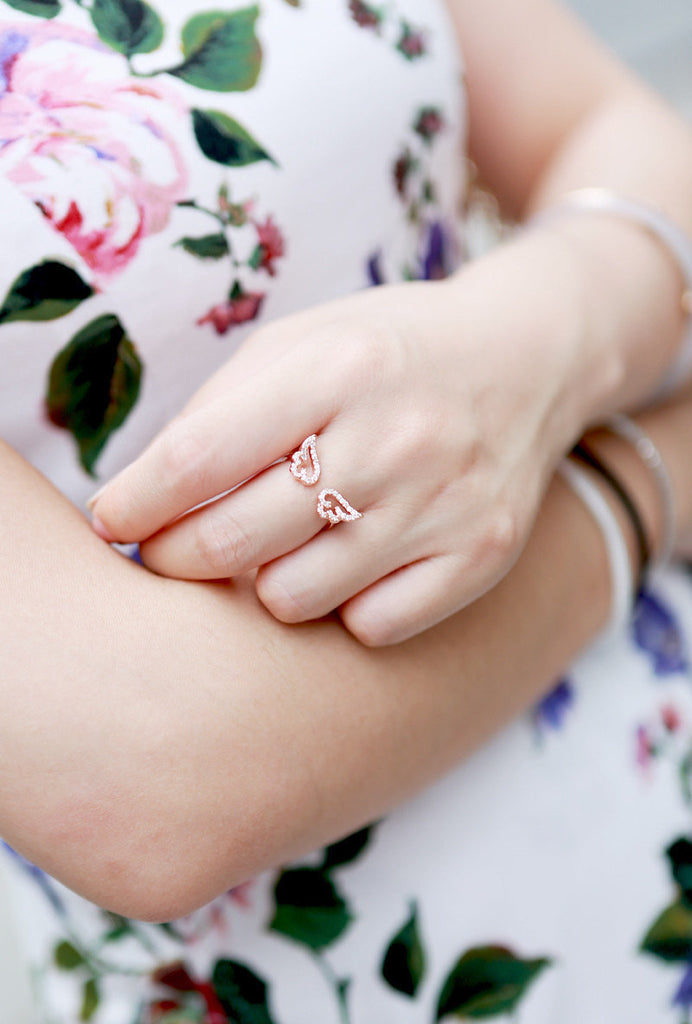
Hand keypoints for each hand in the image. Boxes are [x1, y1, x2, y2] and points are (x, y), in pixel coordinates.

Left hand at [88, 233, 591, 644]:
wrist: (527, 360)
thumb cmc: (388, 352)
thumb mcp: (300, 342)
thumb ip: (219, 413)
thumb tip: (142, 500)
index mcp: (337, 370)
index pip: (196, 461)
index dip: (134, 504)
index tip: (112, 520)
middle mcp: (394, 440)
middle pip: (233, 543)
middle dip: (174, 557)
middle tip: (168, 548)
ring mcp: (443, 506)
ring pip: (293, 601)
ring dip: (261, 582)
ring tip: (276, 546)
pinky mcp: (478, 556)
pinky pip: (369, 628)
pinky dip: (340, 606)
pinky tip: (346, 564)